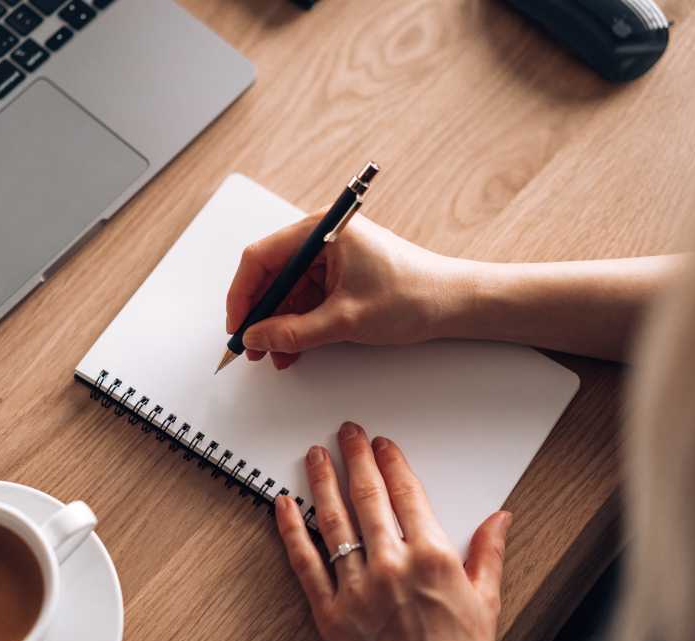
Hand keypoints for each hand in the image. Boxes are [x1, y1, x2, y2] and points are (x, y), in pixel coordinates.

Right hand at [226, 212, 469, 368]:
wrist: (456, 304)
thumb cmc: (413, 296)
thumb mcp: (345, 321)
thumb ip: (293, 332)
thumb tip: (256, 338)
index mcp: (323, 231)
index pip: (261, 257)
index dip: (243, 294)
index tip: (237, 326)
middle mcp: (324, 238)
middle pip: (272, 275)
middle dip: (261, 314)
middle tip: (252, 346)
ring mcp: (332, 257)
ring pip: (289, 291)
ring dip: (279, 324)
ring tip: (275, 355)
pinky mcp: (341, 275)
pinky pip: (307, 299)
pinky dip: (298, 324)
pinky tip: (293, 349)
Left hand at [274, 422, 511, 640]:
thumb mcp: (486, 606)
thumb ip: (488, 555)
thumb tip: (501, 518)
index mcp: (433, 559)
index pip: (407, 494)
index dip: (393, 462)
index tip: (384, 445)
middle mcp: (391, 567)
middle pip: (368, 497)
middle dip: (357, 458)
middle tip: (348, 432)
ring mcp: (356, 589)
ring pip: (333, 521)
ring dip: (323, 481)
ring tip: (317, 454)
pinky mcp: (329, 613)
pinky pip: (304, 562)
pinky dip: (291, 529)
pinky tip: (283, 502)